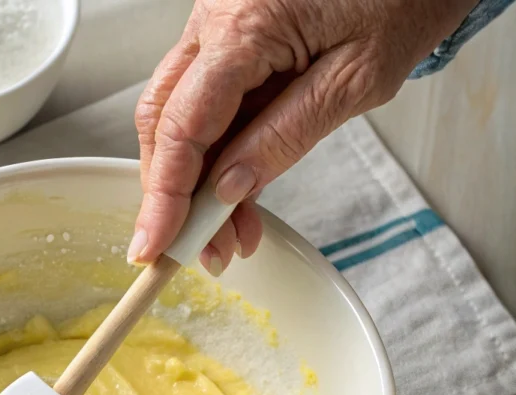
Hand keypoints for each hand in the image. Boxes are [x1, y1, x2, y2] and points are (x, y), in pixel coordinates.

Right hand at [130, 0, 477, 273]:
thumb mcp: (357, 78)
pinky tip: (233, 193)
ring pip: (177, 115)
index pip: (182, 127)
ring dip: (194, 180)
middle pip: (163, 122)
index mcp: (243, 27)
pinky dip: (215, 151)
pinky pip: (205, 100)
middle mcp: (214, 20)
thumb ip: (286, 136)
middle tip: (195, 250)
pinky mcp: (230, 37)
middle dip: (173, 195)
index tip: (157, 245)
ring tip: (226, 232)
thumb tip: (230, 188)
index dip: (165, 196)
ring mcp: (216, 25)